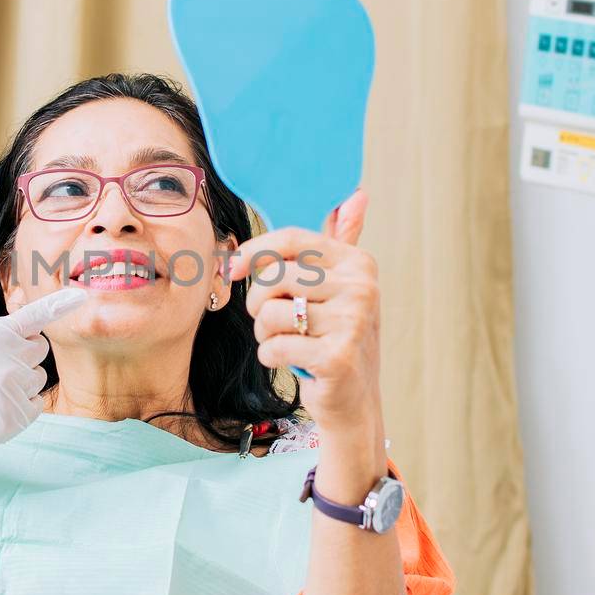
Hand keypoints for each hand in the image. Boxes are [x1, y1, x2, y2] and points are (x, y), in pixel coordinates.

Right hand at [0, 286, 86, 480]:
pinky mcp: (18, 416)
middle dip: (25, 354)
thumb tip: (17, 331)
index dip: (58, 305)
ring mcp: (16, 389)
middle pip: (39, 349)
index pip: (35, 316)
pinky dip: (22, 404)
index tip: (78, 297)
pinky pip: (35, 403)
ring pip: (37, 377)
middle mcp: (11, 359)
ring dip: (22, 381)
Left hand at [229, 190, 384, 472]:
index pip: (291, 240)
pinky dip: (272, 358)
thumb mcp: (343, 287)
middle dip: (259, 303)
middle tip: (272, 321)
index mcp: (358, 262)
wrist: (354, 400)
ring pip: (269, 314)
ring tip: (288, 342)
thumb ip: (344, 240)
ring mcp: (353, 322)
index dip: (254, 251)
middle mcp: (361, 287)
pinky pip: (274, 346)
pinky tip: (292, 363)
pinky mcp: (337, 357)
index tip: (233, 268)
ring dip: (265, 334)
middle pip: (274, 277)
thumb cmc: (337, 337)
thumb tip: (357, 194)